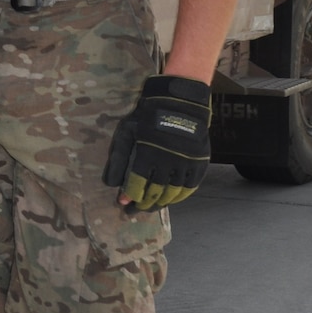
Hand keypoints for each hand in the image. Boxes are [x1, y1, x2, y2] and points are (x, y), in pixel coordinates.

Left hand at [103, 75, 210, 208]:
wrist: (179, 102)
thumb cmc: (148, 117)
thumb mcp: (126, 133)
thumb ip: (118, 159)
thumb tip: (112, 185)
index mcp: (148, 154)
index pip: (137, 185)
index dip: (130, 196)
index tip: (123, 202)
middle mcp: (168, 162)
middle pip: (155, 193)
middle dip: (143, 204)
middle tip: (135, 210)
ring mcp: (187, 163)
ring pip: (173, 193)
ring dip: (161, 202)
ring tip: (151, 206)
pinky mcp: (200, 162)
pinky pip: (190, 188)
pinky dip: (180, 196)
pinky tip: (171, 199)